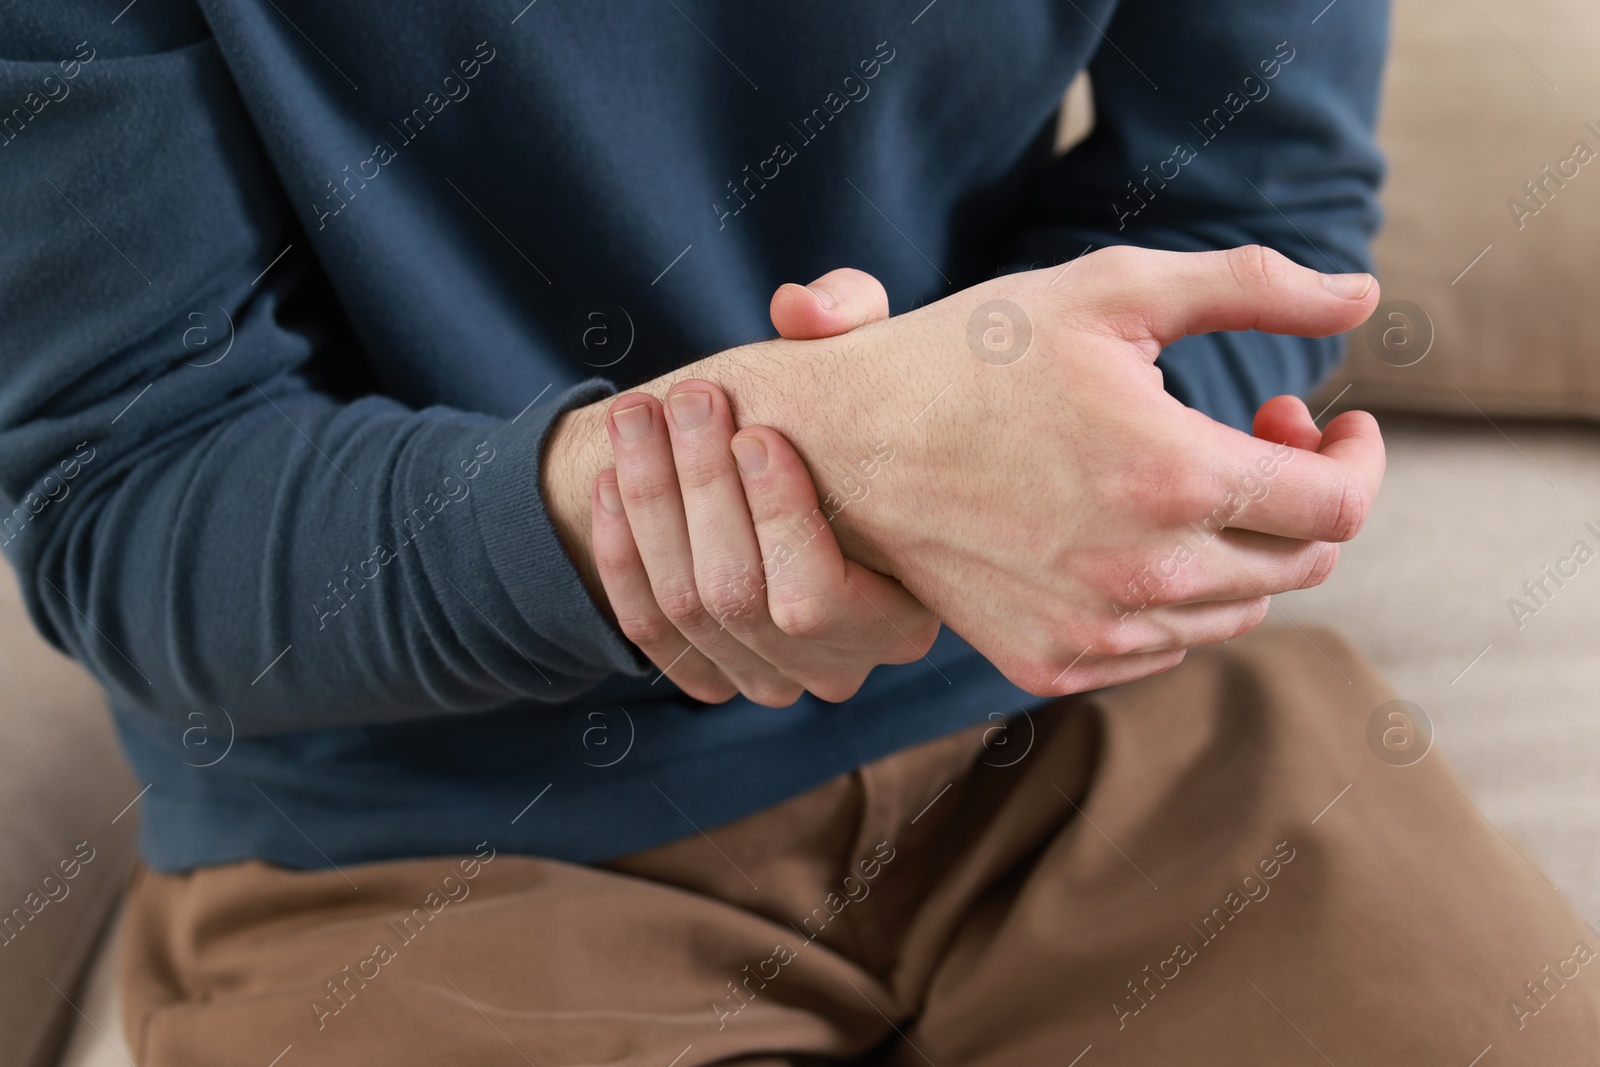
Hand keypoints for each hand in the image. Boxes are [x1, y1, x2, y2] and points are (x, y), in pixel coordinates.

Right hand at [545, 245, 1383, 697]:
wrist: (844, 443)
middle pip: (1300, 565)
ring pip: (1237, 612)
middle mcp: (1144, 575)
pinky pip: (1163, 647)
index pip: (1339, 508)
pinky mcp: (1051, 665)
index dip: (1357, 459)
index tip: (1331, 418)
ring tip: (1186, 475)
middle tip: (1259, 429)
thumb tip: (1366, 298)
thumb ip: (1254, 285)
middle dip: (1305, 493)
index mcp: (1173, 476)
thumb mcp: (1115, 288)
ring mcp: (1096, 634)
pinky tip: (1126, 529)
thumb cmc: (976, 351)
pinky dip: (1176, 594)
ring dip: (1242, 545)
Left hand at [588, 271, 938, 705]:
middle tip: (688, 396)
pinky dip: (619, 555)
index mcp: (905, 612)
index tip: (754, 431)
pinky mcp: (712, 678)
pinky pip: (650, 633)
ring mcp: (770, 681)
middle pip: (740, 596)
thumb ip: (853, 314)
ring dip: (650, 503)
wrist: (812, 484)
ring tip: (636, 415)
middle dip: (700, 488)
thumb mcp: (870, 358)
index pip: (818, 596)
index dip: (777, 517)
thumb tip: (797, 309)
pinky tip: (608, 480)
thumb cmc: (855, 424)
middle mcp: (840, 666)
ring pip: (687, 607)